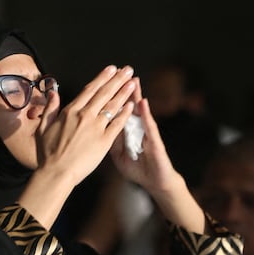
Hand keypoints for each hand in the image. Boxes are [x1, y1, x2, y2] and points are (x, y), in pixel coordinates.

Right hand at [17, 65, 137, 228]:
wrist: (56, 172)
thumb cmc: (47, 154)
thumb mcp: (43, 128)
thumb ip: (50, 108)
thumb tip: (53, 93)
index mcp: (70, 111)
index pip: (90, 89)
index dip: (102, 78)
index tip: (111, 69)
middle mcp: (85, 116)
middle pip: (104, 93)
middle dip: (117, 79)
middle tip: (127, 69)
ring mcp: (95, 128)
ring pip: (112, 106)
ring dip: (123, 93)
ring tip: (132, 83)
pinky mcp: (104, 141)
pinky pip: (117, 124)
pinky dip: (125, 114)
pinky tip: (131, 105)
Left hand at [109, 80, 206, 232]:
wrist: (156, 183)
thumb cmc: (138, 169)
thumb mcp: (118, 155)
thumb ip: (109, 141)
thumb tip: (97, 129)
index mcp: (126, 131)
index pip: (117, 110)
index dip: (111, 97)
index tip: (104, 81)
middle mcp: (138, 129)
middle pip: (128, 106)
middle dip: (124, 89)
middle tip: (120, 71)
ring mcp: (147, 133)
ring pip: (140, 112)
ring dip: (136, 96)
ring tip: (133, 80)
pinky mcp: (155, 142)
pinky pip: (149, 126)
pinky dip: (145, 115)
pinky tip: (142, 104)